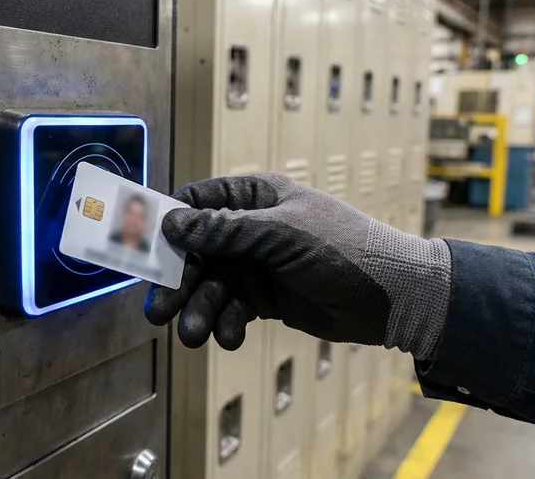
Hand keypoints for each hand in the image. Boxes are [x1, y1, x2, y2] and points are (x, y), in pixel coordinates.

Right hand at [144, 174, 451, 359]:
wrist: (393, 298)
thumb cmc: (344, 250)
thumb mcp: (282, 234)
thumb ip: (226, 229)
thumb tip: (171, 222)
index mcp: (256, 196)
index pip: (198, 202)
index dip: (168, 224)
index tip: (141, 250)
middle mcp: (251, 228)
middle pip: (197, 251)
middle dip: (179, 282)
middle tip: (158, 311)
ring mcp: (257, 264)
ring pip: (211, 285)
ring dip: (200, 310)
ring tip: (194, 336)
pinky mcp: (265, 297)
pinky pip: (232, 308)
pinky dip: (227, 322)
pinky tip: (229, 337)